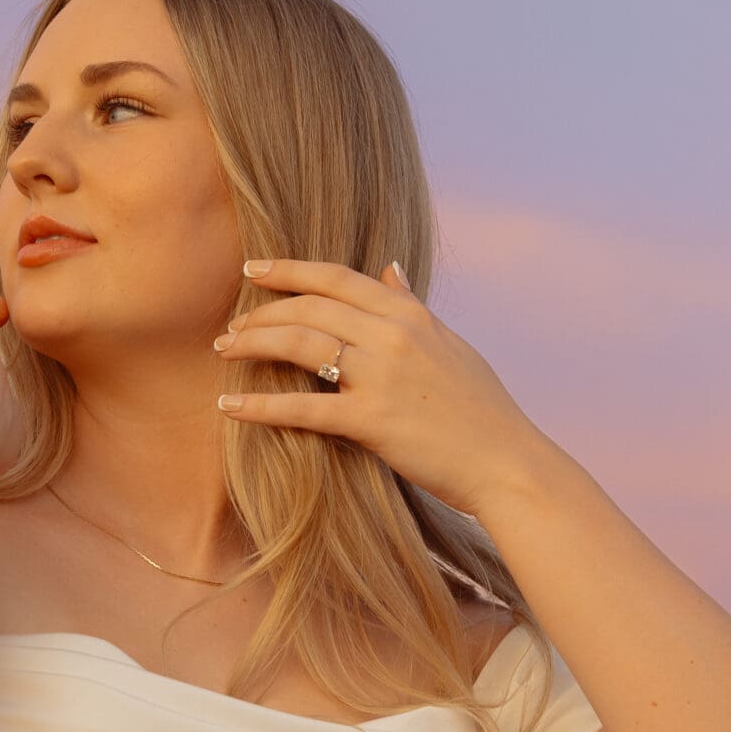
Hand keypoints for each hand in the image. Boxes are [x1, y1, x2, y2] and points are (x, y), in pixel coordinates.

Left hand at [212, 257, 543, 521]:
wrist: (506, 462)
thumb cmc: (481, 409)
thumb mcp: (450, 344)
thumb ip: (413, 306)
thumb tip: (390, 270)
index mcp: (410, 314)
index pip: (337, 278)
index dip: (289, 270)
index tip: (254, 270)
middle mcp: (393, 335)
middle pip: (309, 307)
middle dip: (261, 312)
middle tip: (231, 327)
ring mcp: (381, 376)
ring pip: (299, 343)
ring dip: (252, 343)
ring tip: (224, 351)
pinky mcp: (371, 420)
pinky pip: (302, 407)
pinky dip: (260, 406)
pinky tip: (230, 406)